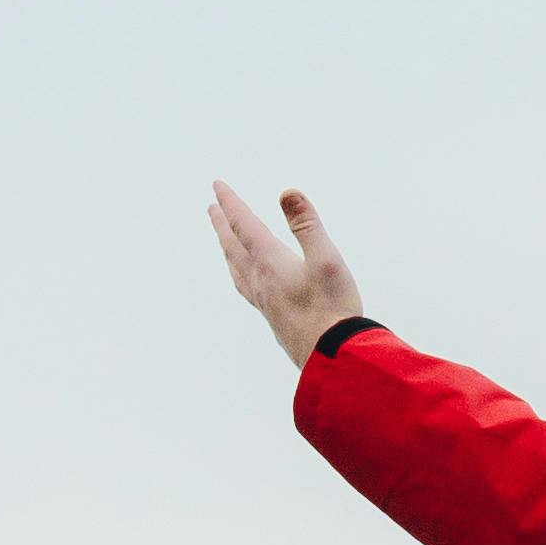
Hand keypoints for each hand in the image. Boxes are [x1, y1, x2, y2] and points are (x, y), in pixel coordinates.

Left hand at [209, 178, 365, 367]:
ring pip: (236, 269)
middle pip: (234, 247)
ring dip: (228, 250)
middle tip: (212, 207)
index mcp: (270, 262)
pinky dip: (240, 275)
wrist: (333, 358)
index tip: (217, 186)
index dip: (230, 203)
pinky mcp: (274, 318)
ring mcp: (265, 302)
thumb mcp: (327, 259)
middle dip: (223, 224)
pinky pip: (247, 289)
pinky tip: (248, 282)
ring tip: (223, 242)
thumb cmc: (334, 309)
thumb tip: (286, 191)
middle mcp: (261, 281)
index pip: (244, 225)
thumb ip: (307, 225)